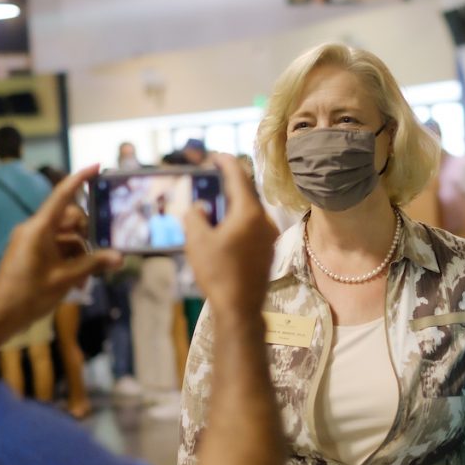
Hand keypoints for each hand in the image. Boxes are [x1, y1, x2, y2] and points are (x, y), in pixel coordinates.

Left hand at [0, 166, 121, 331]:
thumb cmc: (27, 295)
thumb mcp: (65, 279)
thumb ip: (93, 264)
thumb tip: (118, 257)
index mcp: (39, 228)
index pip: (62, 195)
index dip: (79, 179)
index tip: (95, 166)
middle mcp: (34, 230)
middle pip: (69, 220)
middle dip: (87, 235)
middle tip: (101, 255)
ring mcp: (30, 242)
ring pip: (64, 238)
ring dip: (79, 254)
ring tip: (86, 280)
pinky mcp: (29, 254)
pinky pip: (55, 250)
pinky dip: (68, 261)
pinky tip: (76, 283)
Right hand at [184, 155, 274, 315]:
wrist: (240, 308)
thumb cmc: (218, 273)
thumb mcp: (197, 241)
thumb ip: (195, 217)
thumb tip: (199, 208)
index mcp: (249, 213)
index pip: (239, 177)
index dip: (226, 162)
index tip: (215, 155)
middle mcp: (264, 221)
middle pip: (246, 193)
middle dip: (229, 183)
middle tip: (214, 175)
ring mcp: (269, 237)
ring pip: (249, 211)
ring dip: (233, 204)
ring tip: (215, 202)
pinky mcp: (267, 251)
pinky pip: (252, 227)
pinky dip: (238, 220)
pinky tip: (224, 228)